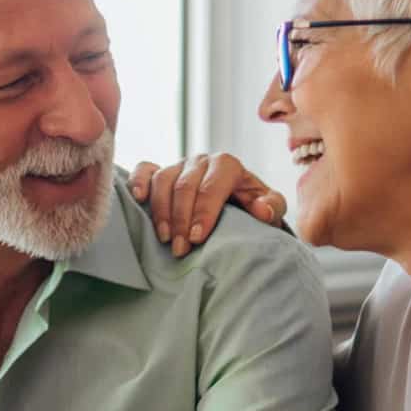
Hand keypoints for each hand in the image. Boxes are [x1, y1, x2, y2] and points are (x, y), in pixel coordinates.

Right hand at [127, 154, 285, 256]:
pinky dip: (139, 182)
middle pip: (185, 186)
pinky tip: (138, 199)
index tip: (198, 239)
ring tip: (164, 239)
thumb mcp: (270, 208)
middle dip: (181, 220)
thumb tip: (261, 210)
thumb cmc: (252, 207)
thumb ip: (272, 207)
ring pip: (163, 180)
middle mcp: (201, 161)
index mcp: (227, 165)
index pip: (212, 185)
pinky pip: (145, 170)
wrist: (237, 202)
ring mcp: (179, 165)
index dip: (204, 212)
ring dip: (161, 211)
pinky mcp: (161, 172)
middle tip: (180, 249)